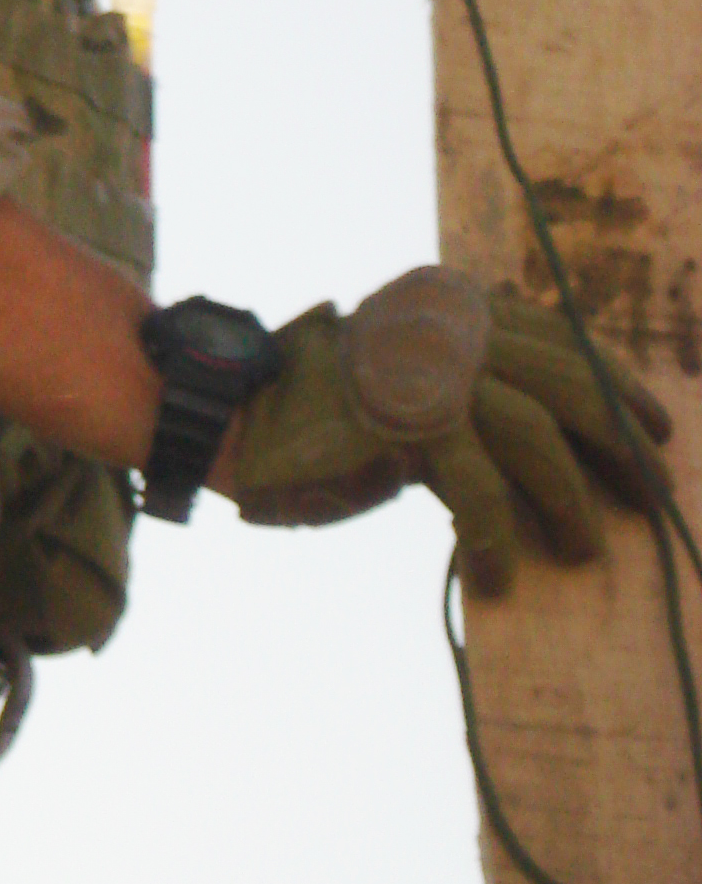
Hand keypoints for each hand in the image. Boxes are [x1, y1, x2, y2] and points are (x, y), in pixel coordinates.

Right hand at [229, 265, 671, 595]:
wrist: (228, 415)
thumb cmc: (312, 411)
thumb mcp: (403, 381)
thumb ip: (464, 385)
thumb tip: (549, 435)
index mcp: (450, 306)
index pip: (559, 336)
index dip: (615, 381)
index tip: (654, 426)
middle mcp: (447, 326)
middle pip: (565, 378)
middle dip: (619, 441)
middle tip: (653, 491)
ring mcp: (426, 370)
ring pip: (535, 431)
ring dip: (571, 498)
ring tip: (582, 548)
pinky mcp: (405, 420)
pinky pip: (480, 488)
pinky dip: (498, 538)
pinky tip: (500, 577)